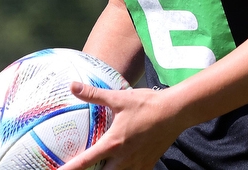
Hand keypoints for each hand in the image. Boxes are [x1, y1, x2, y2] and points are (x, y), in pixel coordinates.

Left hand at [60, 82, 183, 169]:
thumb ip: (94, 94)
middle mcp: (123, 159)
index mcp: (113, 144)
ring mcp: (137, 164)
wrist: (175, 112)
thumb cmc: (146, 104)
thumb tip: (72, 86)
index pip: (85, 162)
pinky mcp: (148, 164)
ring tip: (100, 167)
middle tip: (79, 169)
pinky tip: (122, 167)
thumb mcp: (118, 98)